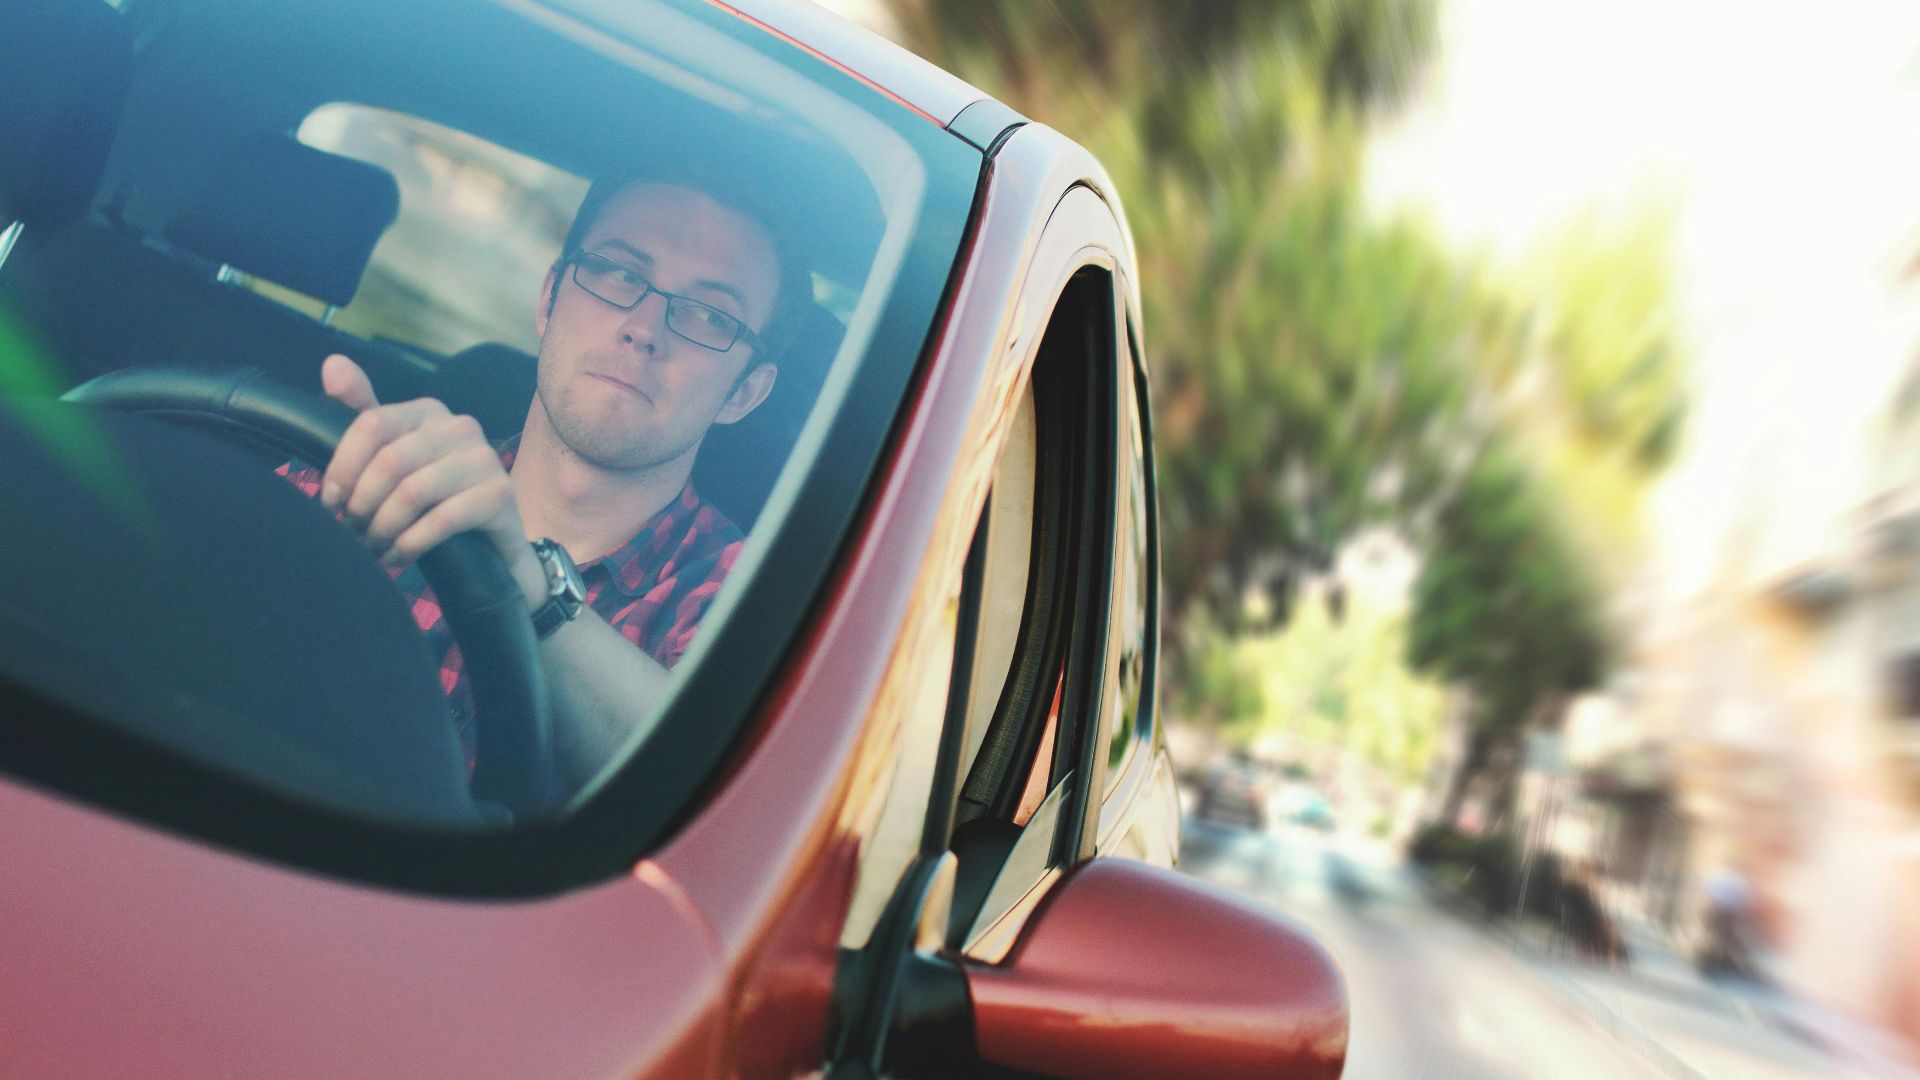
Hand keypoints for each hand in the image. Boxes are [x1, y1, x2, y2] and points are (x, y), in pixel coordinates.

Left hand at [318, 354, 535, 592]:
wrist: (490, 543)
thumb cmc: (433, 498)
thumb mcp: (394, 457)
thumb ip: (361, 414)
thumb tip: (331, 364)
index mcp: (428, 411)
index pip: (371, 424)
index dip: (342, 467)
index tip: (331, 502)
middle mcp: (460, 426)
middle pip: (389, 462)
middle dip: (362, 504)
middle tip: (354, 532)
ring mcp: (484, 459)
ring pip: (411, 493)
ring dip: (383, 529)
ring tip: (374, 547)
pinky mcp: (499, 495)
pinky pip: (440, 520)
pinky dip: (410, 544)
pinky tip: (398, 557)